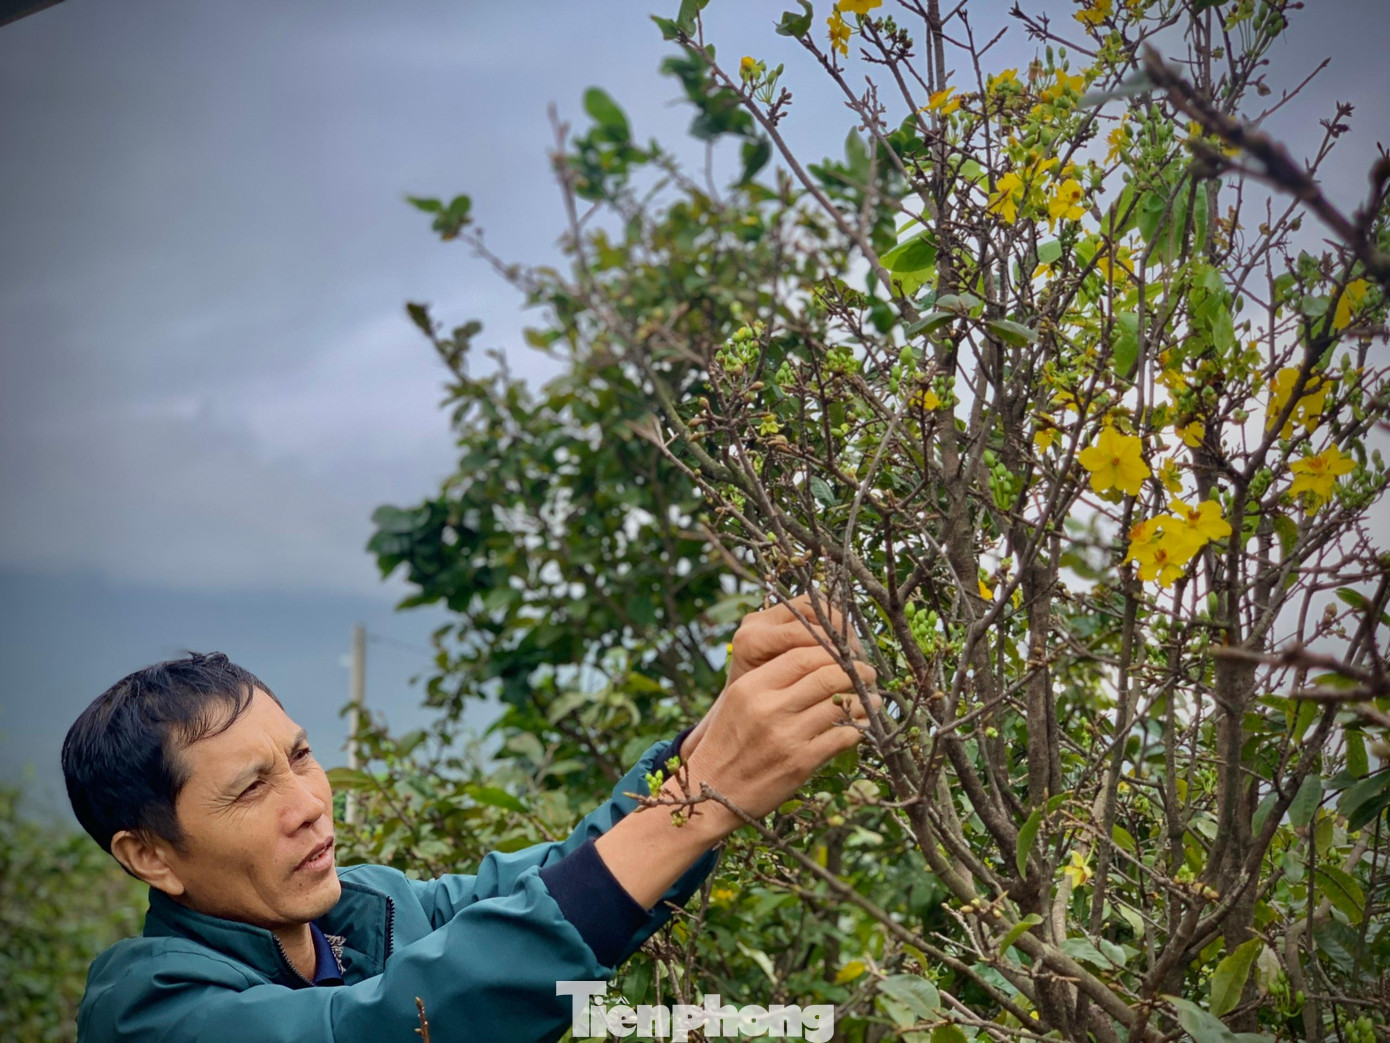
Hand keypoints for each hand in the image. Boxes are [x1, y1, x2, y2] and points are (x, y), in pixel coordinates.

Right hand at [680, 591, 865, 760]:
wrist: (712, 791)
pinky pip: (842, 736)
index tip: (845, 654)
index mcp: (751, 686)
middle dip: (855, 671)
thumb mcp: (738, 702)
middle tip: (867, 673)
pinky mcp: (801, 762)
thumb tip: (817, 662)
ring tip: (872, 698)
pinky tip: (863, 724)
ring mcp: (786, 735)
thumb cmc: (727, 744)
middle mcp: (769, 708)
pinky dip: (859, 727)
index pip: (801, 655)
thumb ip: (770, 680)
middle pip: (826, 675)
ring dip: (864, 698)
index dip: (831, 651)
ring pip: (840, 703)